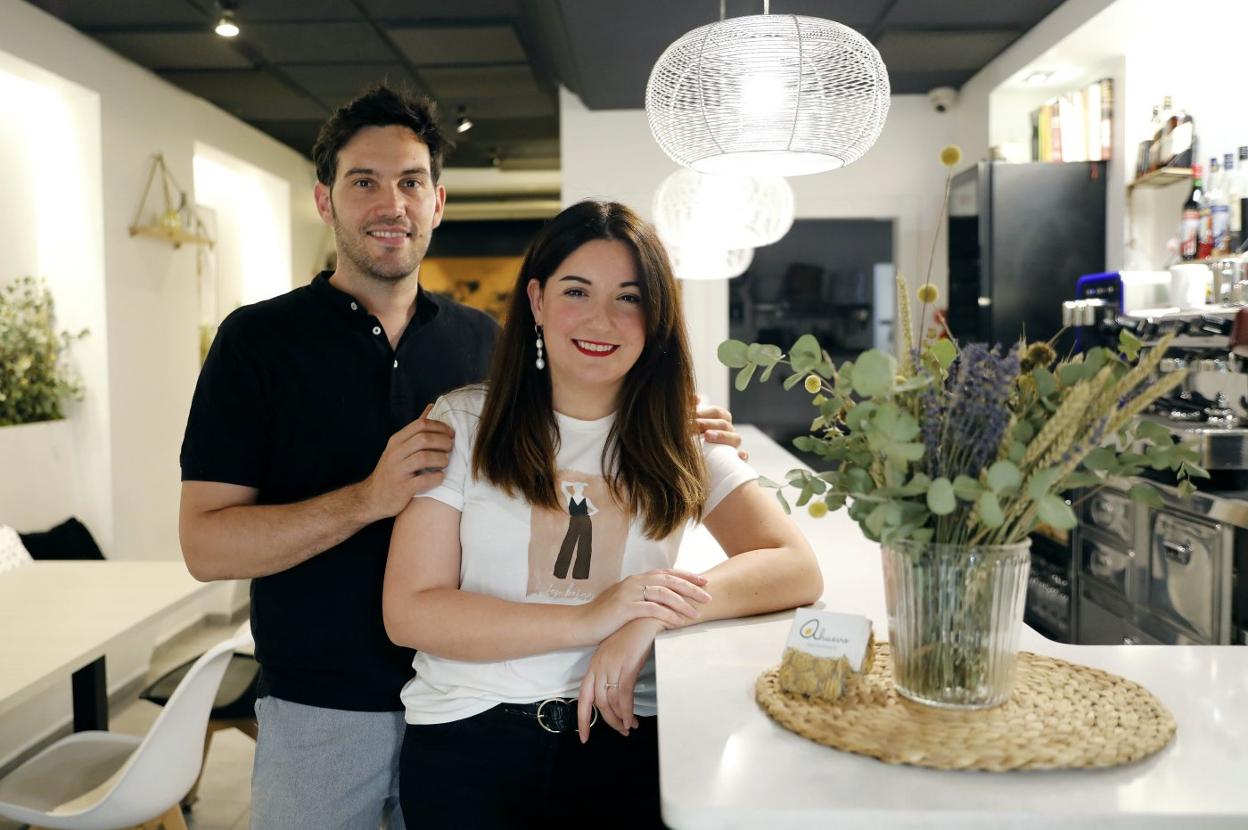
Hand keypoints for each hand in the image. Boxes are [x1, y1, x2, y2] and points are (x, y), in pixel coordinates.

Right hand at [358, 404, 454, 520]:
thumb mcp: (400, 446)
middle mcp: (395, 453)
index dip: (440, 427)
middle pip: (424, 439)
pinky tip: (440, 477)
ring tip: (446, 462)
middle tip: (451, 448)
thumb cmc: (392, 470)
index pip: (420, 425)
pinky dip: (436, 477)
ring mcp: (397, 471)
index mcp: (396, 441)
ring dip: (441, 458)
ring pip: (424, 457)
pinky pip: (423, 480)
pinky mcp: (402, 488)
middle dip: (443, 441)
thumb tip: (432, 407)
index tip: (450, 434)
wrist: (372, 498)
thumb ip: (416, 428)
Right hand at [577, 569, 710, 643]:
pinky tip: (679, 623)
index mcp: (636, 579)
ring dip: (683, 604)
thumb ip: (642, 596)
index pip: (667, 573)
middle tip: (708, 597)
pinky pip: (652, 610)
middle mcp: (634, 582)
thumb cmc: (605, 616)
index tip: (704, 581)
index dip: (687, 576)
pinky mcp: (625, 608)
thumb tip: (663, 599)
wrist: (581, 623)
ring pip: (663, 594)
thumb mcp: (626, 601)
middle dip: (691, 588)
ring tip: (696, 614)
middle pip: (669, 581)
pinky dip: (668, 616)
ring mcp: (629, 594)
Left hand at [577, 618, 661, 742]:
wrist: (646, 617)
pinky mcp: (627, 666)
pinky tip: (632, 719)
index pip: (583, 697)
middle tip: (620, 731)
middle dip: (608, 722)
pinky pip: (624, 695)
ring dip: (620, 719)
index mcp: (595, 664)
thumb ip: (612, 671)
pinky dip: (627, 711)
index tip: (584, 736)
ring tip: (630, 727)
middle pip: (598, 703)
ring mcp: (612, 666)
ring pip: (611, 702)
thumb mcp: (617, 653)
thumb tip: (615, 694)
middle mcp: (600, 666)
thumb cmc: (634, 635)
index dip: (582, 718)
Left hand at [693, 394, 747, 460]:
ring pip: (736, 438)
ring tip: (707, 436)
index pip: (718, 413)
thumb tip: (696, 397)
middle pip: (724, 424)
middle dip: (709, 424)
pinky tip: (739, 455)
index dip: (705, 413)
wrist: (693, 467)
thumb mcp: (690, 424)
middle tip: (694, 425)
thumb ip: (692, 410)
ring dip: (722, 435)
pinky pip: (743, 457)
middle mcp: (728, 433)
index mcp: (720, 422)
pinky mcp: (734, 461)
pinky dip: (743, 455)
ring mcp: (733, 447)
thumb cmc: (692, 441)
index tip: (691, 415)